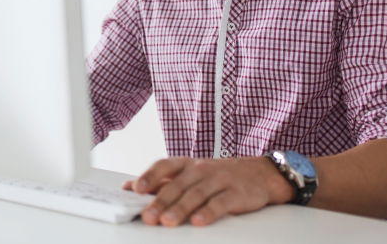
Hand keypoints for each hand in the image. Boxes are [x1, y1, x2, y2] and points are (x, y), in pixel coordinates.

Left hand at [122, 156, 293, 226]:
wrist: (259, 173)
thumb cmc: (217, 175)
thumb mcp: (188, 174)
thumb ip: (161, 181)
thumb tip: (128, 188)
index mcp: (186, 164)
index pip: (164, 165)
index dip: (149, 176)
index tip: (135, 189)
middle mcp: (200, 169)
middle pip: (177, 184)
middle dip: (161, 201)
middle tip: (148, 216)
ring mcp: (219, 179)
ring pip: (196, 194)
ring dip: (180, 208)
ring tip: (168, 222)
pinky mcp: (236, 193)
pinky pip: (220, 203)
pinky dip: (208, 212)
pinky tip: (198, 221)